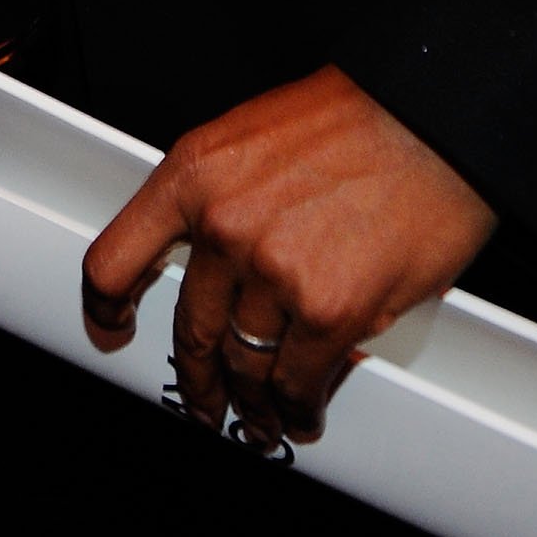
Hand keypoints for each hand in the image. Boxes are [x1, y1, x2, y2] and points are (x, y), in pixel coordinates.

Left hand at [81, 67, 496, 448]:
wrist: (430, 118)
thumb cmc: (355, 119)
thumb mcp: (251, 137)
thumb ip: (221, 200)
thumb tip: (213, 267)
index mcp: (194, 175)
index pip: (116, 258)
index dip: (106, 305)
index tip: (111, 326)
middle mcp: (223, 225)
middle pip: (189, 329)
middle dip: (197, 377)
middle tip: (204, 399)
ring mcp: (273, 272)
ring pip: (244, 363)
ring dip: (250, 402)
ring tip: (258, 418)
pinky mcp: (328, 311)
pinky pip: (296, 380)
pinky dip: (297, 407)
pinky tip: (300, 412)